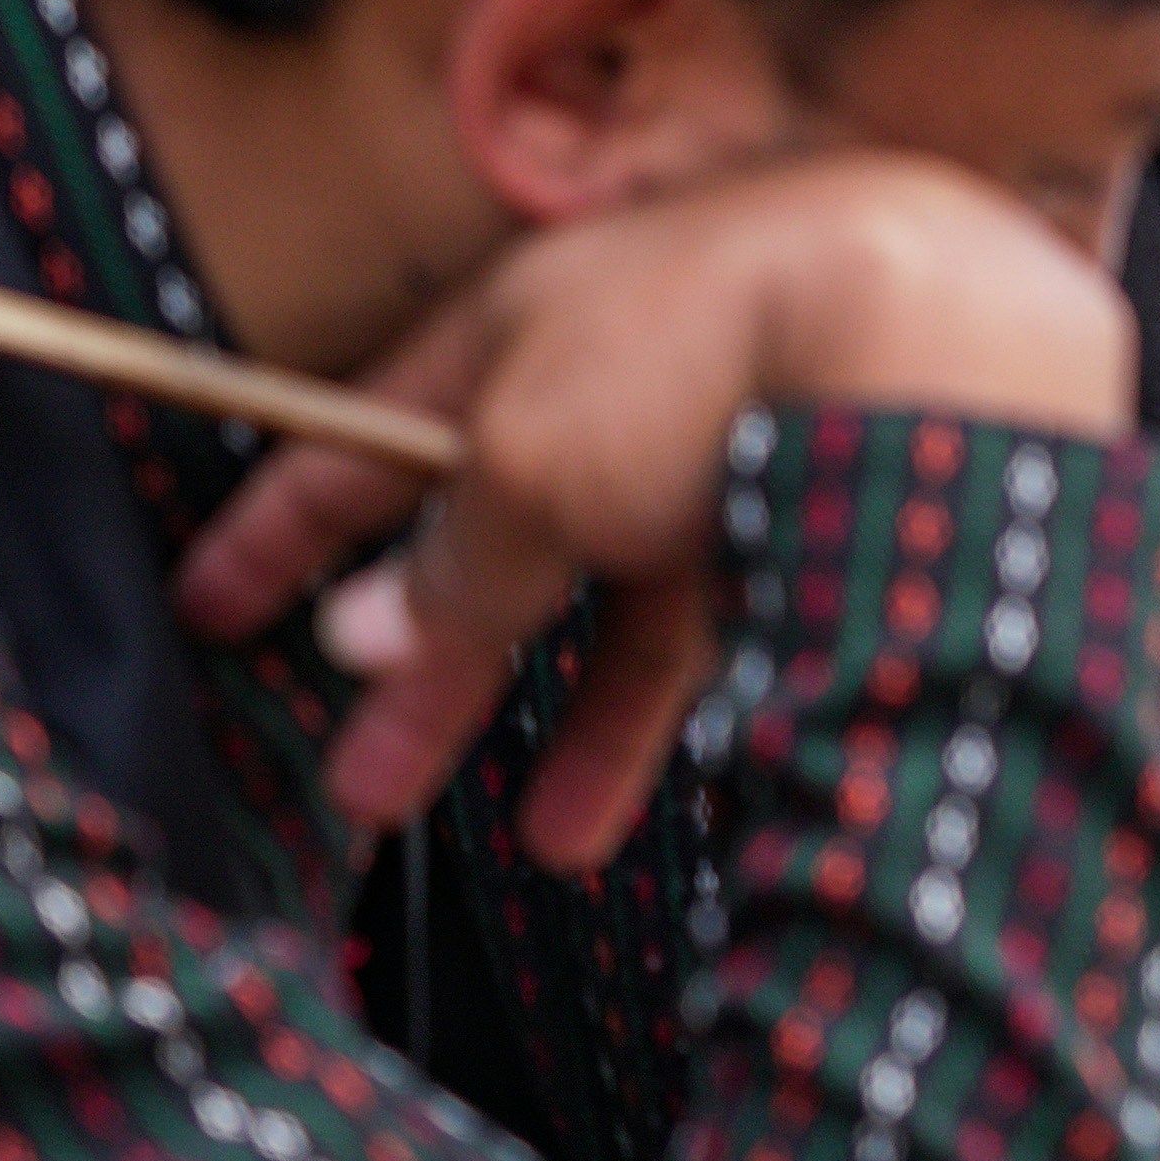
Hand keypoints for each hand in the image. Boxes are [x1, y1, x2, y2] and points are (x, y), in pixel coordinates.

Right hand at [169, 151, 1142, 866]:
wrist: (945, 324)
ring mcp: (742, 433)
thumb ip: (451, 561)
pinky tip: (670, 783)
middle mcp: (634, 372)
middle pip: (504, 539)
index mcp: (528, 320)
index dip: (288, 525)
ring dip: (580, 724)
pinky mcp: (835, 504)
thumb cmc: (716, 344)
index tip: (214, 603)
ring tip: (548, 840)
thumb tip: (365, 636)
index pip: (371, 432)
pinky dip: (697, 707)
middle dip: (436, 674)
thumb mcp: (528, 461)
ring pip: (634, 598)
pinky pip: (739, 622)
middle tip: (369, 784)